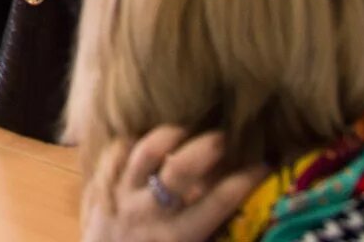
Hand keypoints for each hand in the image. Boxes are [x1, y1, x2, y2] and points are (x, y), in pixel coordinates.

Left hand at [84, 127, 264, 241]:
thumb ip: (209, 231)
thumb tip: (234, 206)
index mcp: (179, 236)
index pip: (219, 202)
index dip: (245, 181)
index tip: (263, 166)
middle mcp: (151, 213)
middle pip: (181, 169)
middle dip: (206, 148)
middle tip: (223, 138)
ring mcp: (122, 196)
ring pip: (144, 153)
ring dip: (167, 136)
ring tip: (184, 131)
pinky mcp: (100, 186)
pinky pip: (113, 154)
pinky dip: (128, 143)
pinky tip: (143, 139)